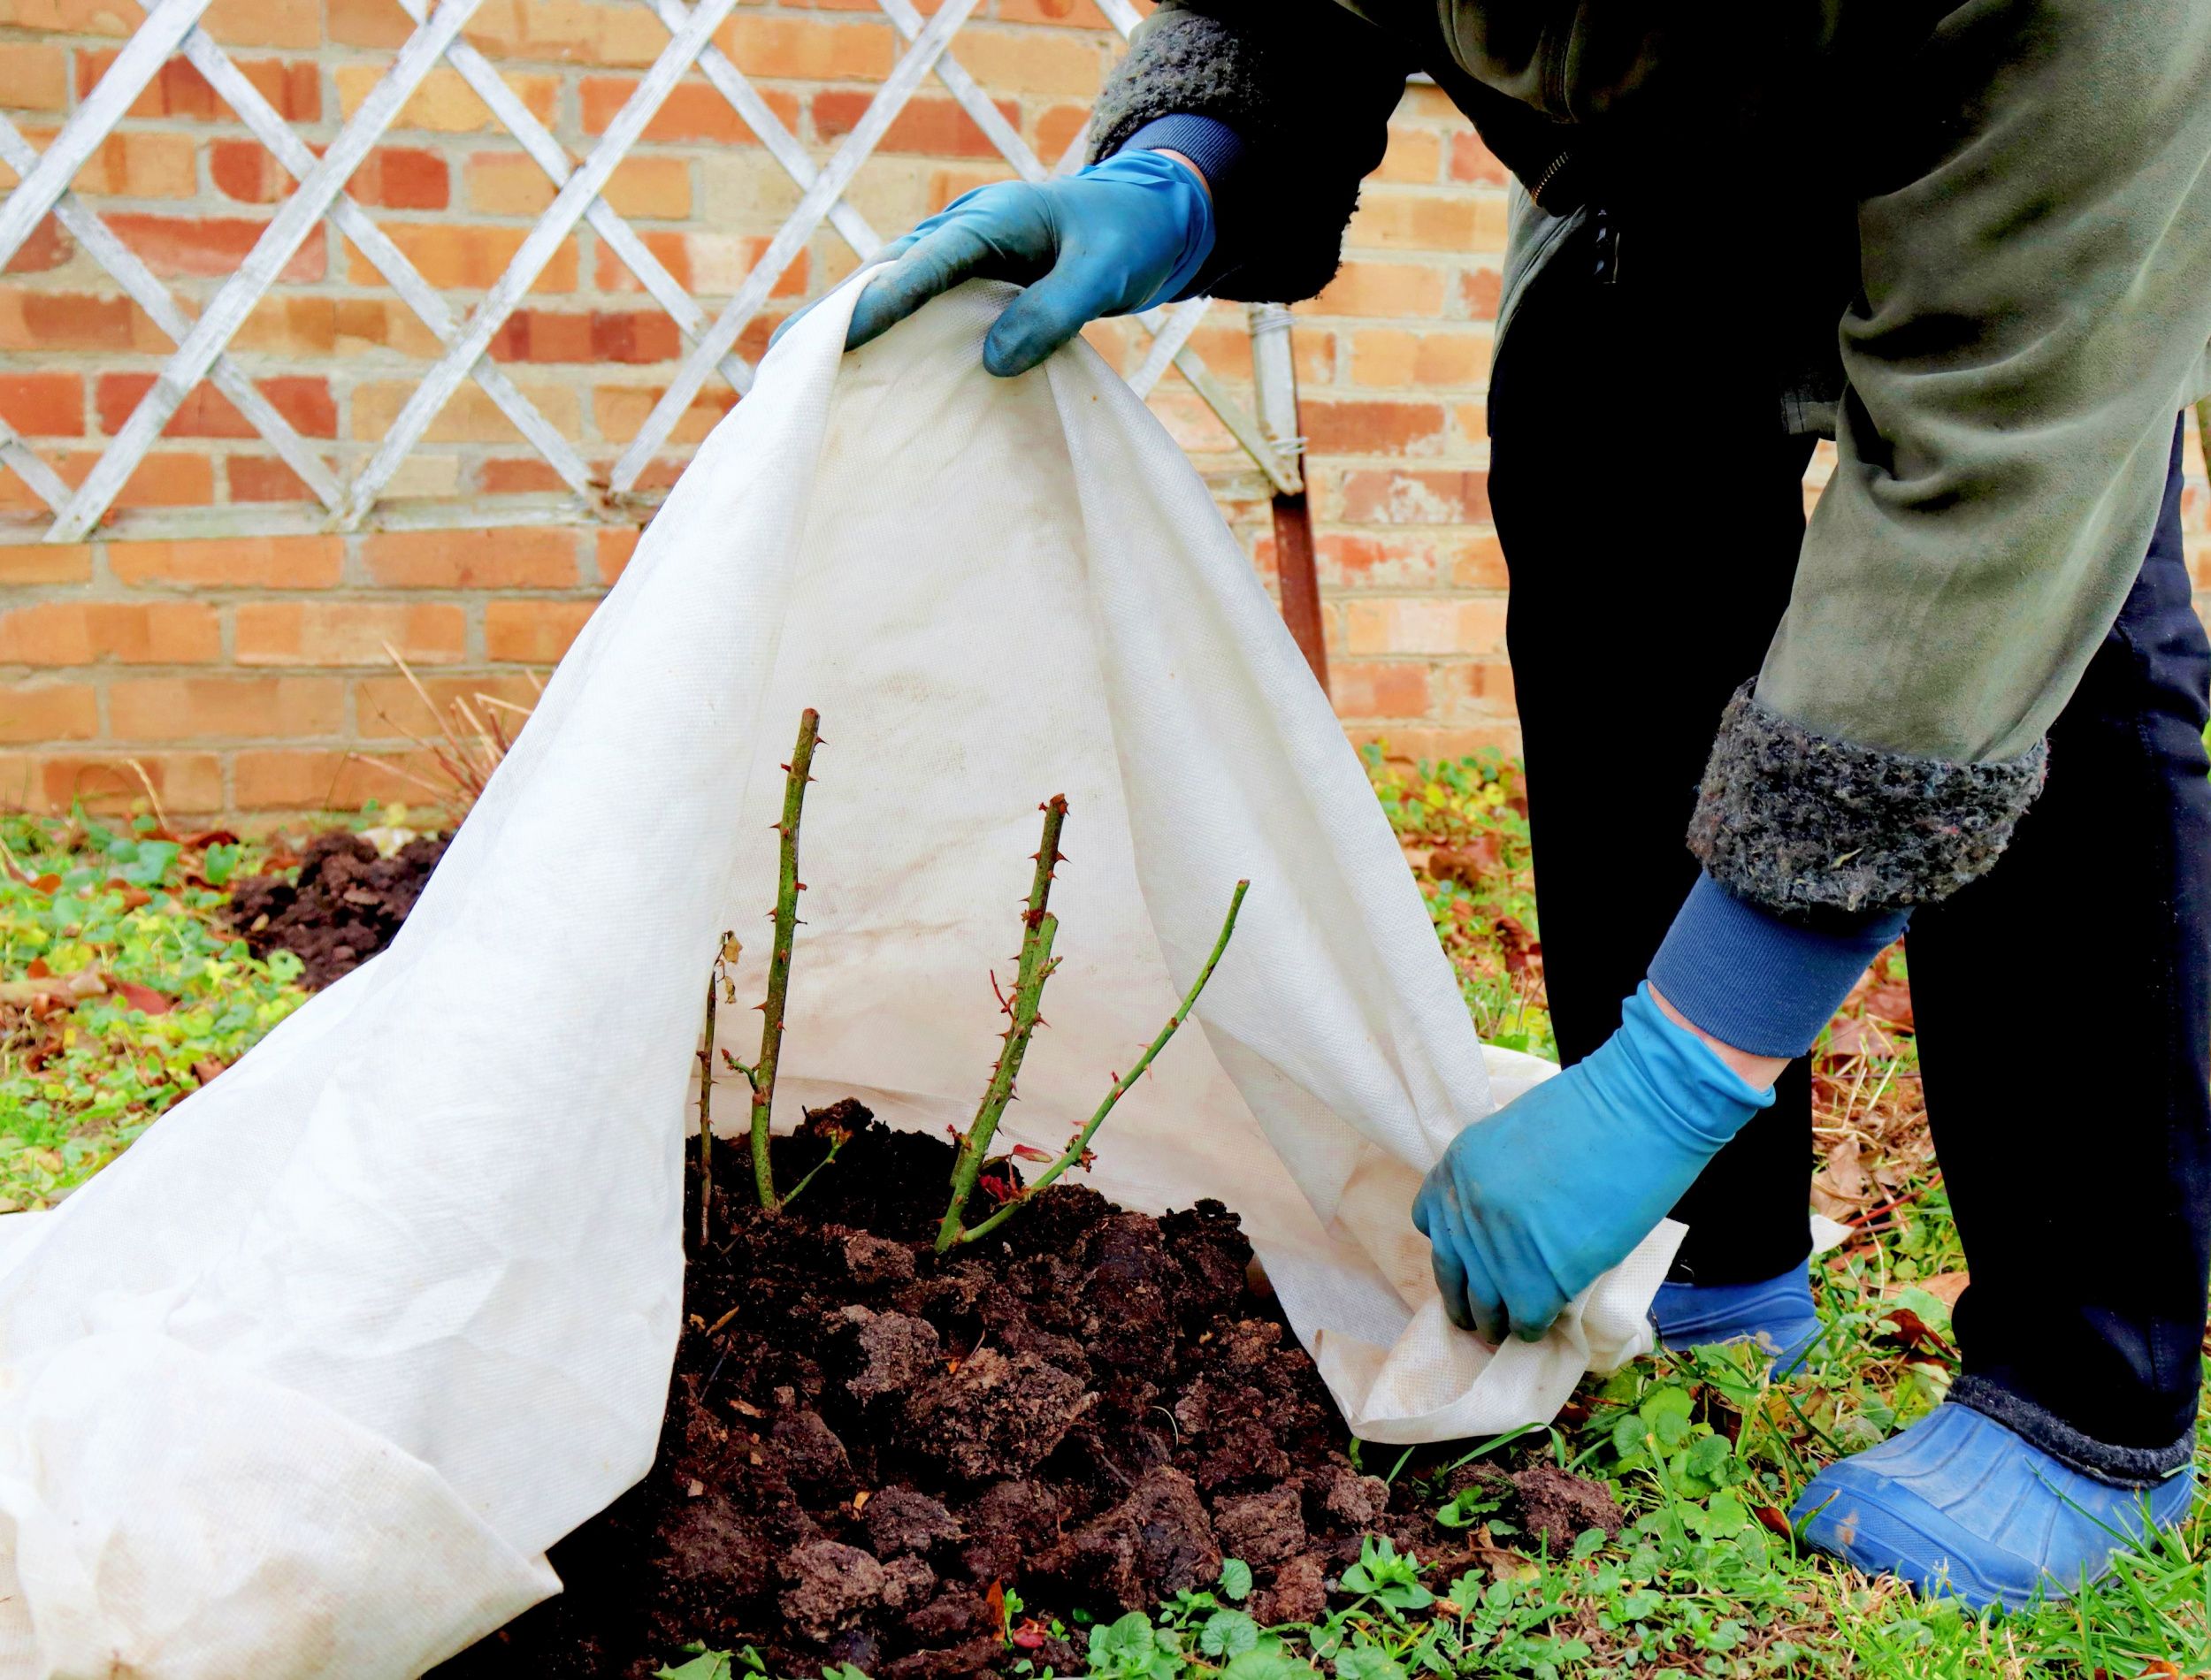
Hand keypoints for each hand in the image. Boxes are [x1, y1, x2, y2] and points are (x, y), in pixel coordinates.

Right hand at [780, 150, 1213, 377]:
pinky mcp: (962, 281)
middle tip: (782, 363)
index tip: (840, 341)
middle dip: (834, 317)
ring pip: (888, 290)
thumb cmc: (1126, 240)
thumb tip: (993, 362)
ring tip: (794, 376)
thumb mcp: (1102, 276)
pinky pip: (911, 307)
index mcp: (991, 220)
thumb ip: (1052, 313)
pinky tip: (853, 375)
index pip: (925, 264)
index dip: (881, 304)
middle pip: (884, 275)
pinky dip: (880, 336)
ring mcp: (957, 255)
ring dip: (845, 329)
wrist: (1144, 217)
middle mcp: (961, 231)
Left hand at [1412, 985, 1774, 1342]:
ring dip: (1494, 1322)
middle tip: (1477, 1315)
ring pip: (1483, 1307)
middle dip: (1463, 1299)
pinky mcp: (1535, 1283)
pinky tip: (1542, 1325)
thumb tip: (1503, 1215)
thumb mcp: (1513, 1135)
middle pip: (1450, 1274)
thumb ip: (1494, 1175)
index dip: (1451, 1247)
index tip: (1467, 1261)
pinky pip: (1524, 1321)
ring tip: (1504, 1330)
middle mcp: (1464, 1213)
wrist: (1635, 1114)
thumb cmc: (1590, 1112)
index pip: (1430, 1223)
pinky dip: (1532, 1328)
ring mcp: (1495, 1252)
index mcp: (1454, 1169)